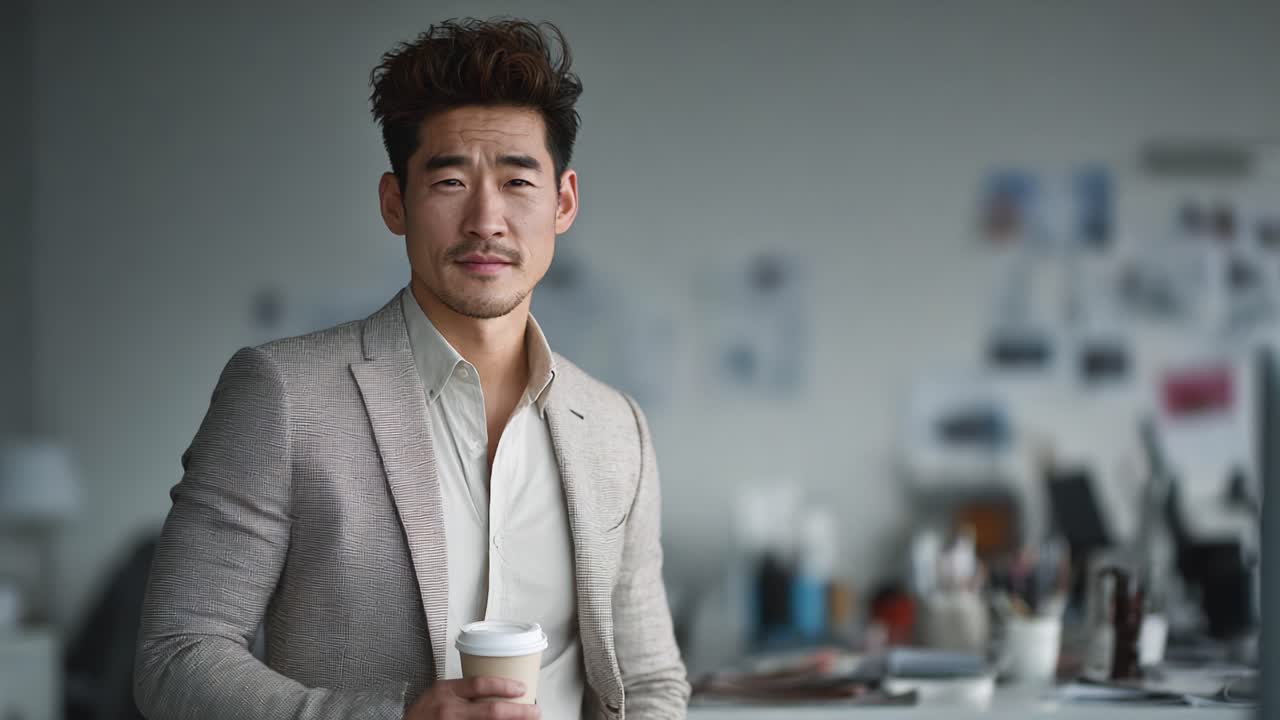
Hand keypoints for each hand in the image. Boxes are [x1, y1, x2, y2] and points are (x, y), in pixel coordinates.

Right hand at [403, 677, 540, 719]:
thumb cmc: (423, 712)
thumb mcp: (439, 692)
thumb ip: (463, 690)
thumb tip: (497, 689)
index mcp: (446, 691)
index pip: (479, 685)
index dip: (504, 686)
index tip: (522, 688)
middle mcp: (449, 711)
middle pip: (491, 712)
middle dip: (518, 712)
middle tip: (535, 711)